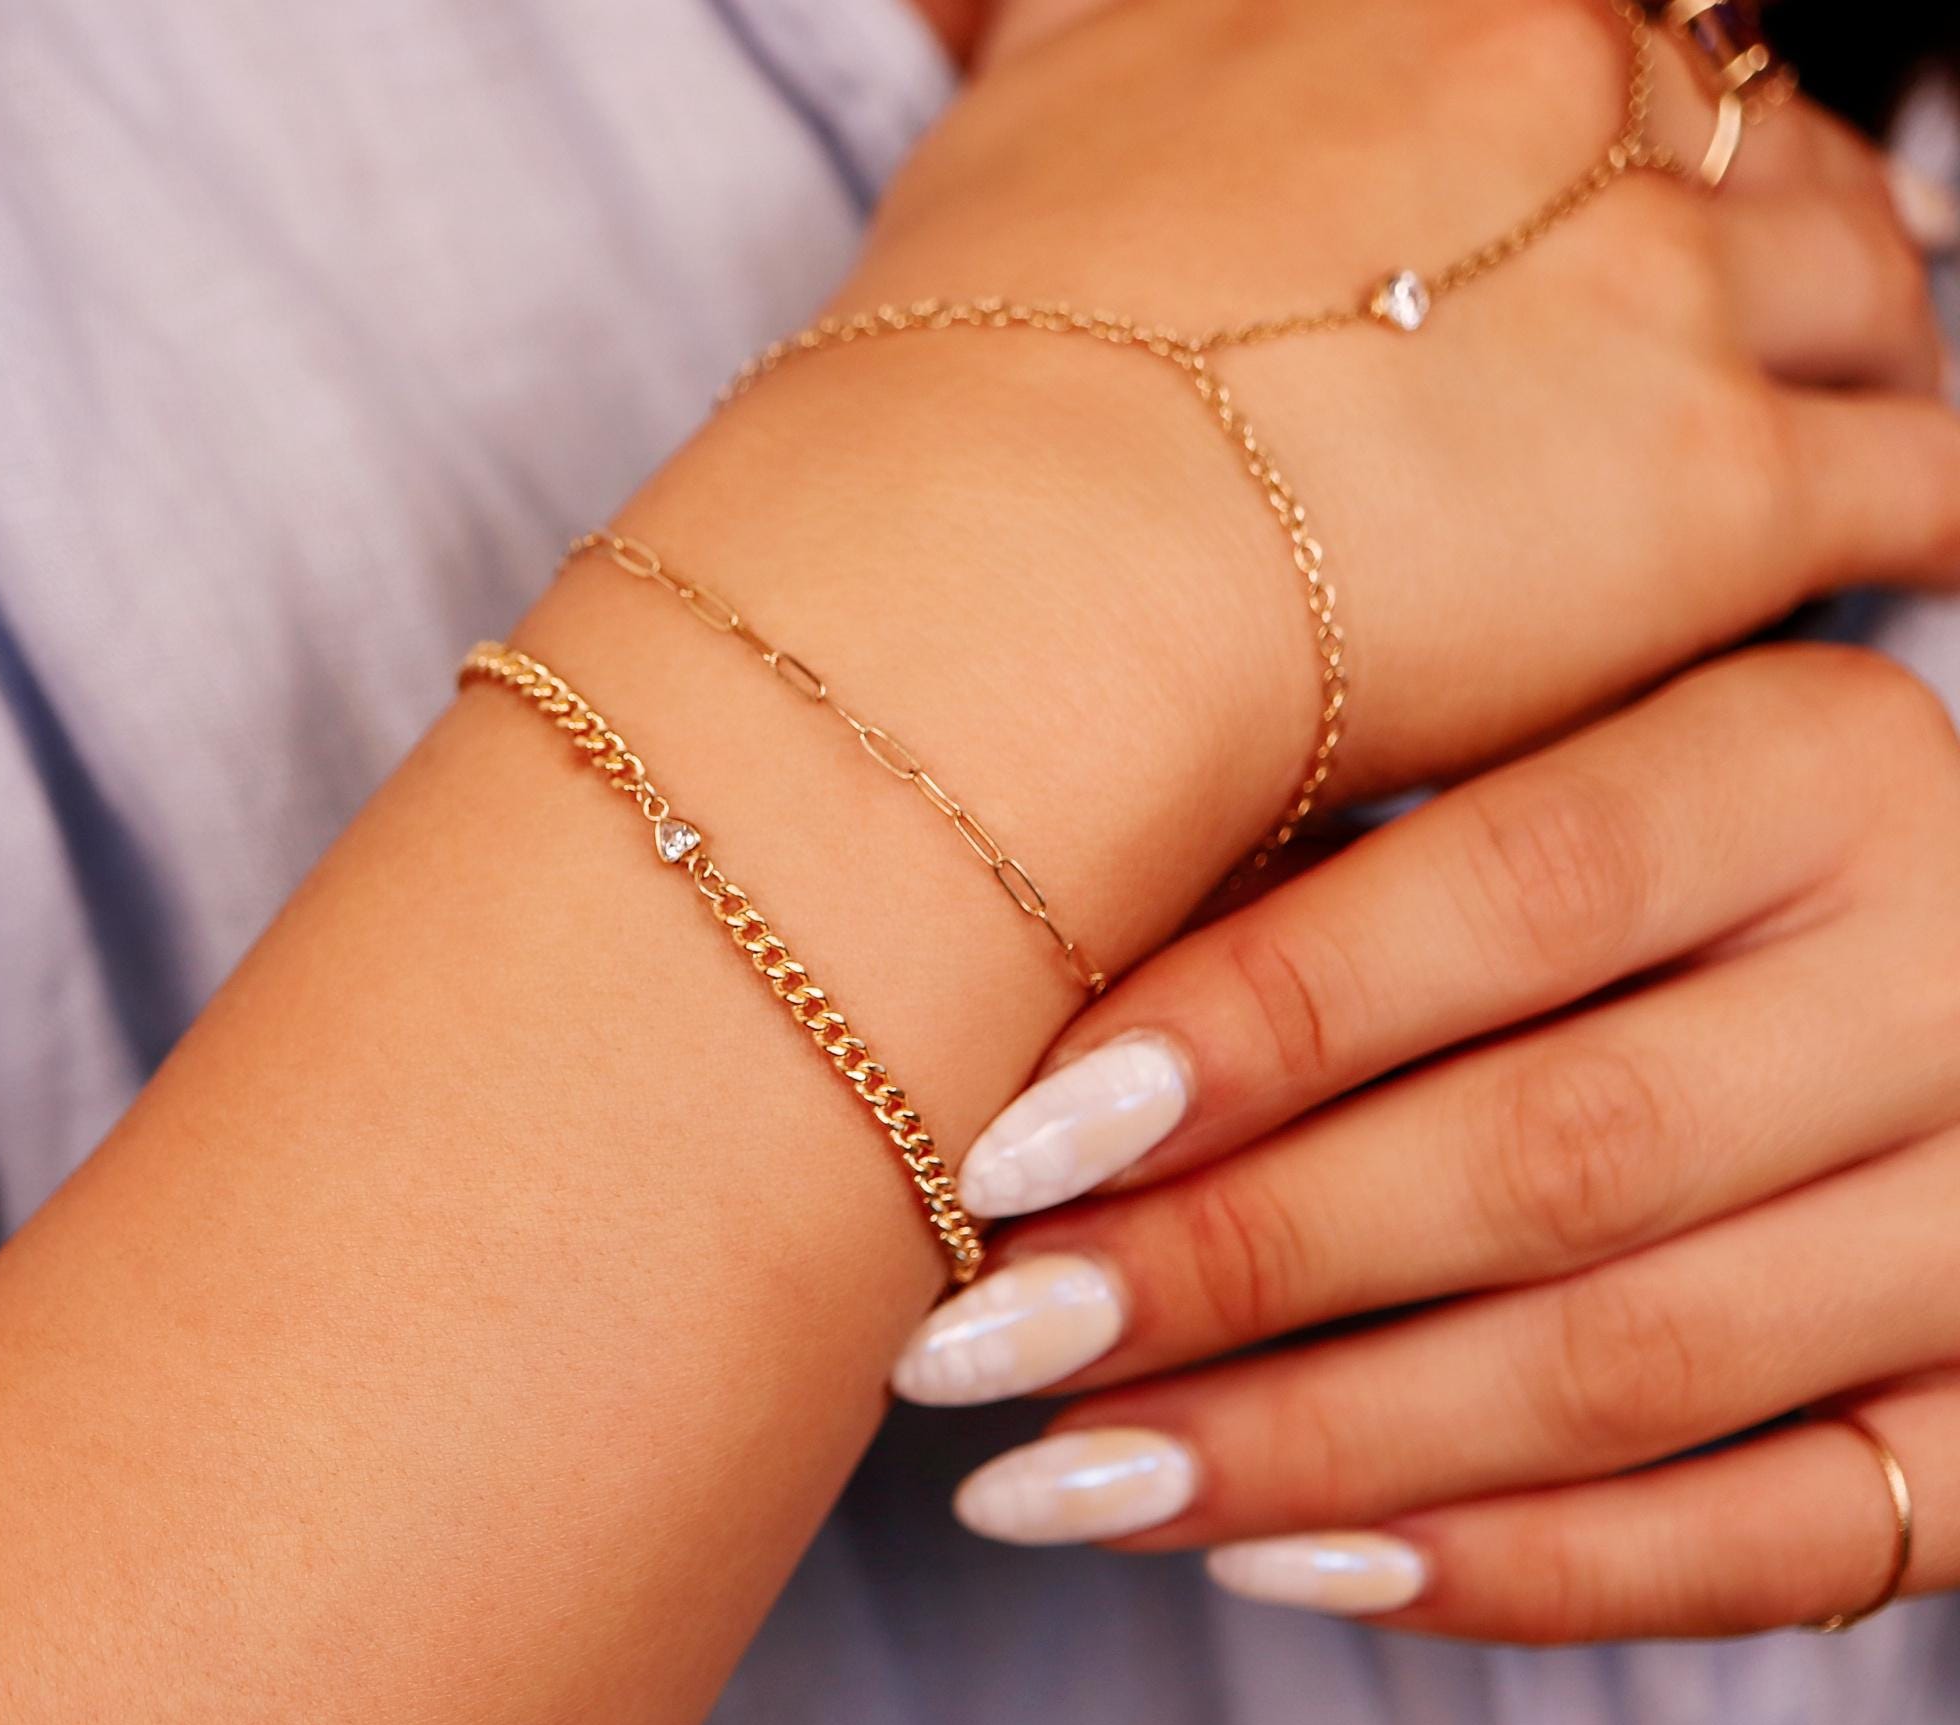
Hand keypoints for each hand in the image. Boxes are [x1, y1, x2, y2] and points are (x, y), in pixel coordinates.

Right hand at [836, 0, 1959, 798]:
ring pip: (1865, 277)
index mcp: (1396, 4)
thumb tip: (1029, 23)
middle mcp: (1557, 92)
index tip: (1603, 174)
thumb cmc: (962, 395)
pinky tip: (1908, 545)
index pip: (1578, 29)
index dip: (1607, 107)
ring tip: (1846, 420)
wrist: (1009, 567)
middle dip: (1761, 211)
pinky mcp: (1726, 492)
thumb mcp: (1020, 142)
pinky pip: (1914, 478)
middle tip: (1746, 303)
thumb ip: (1096, 73)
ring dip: (1865, 346)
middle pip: (1748, 121)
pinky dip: (1925, 512)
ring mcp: (1662, 283)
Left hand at [901, 646, 1959, 1642]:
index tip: (1011, 1159)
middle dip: (1238, 1268)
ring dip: (1312, 1449)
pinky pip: (1769, 1548)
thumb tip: (1046, 1109)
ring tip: (1063, 1480)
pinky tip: (1275, 1567)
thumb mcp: (1524, 793)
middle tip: (989, 1345)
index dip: (1248, 1035)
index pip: (1513, 894)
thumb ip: (1337, 893)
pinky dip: (1507, 1577)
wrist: (1920, 975)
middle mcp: (1957, 981)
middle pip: (1559, 1154)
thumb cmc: (1628, 867)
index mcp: (1815, 766)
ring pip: (1636, 1372)